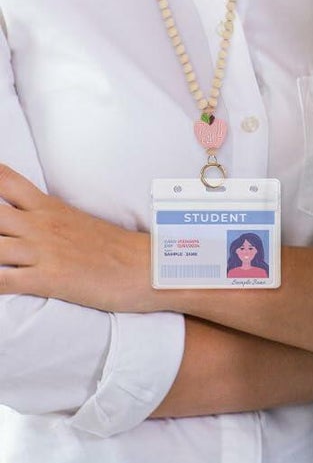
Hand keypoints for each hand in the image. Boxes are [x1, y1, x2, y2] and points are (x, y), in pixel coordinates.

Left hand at [0, 164, 153, 311]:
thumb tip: (22, 216)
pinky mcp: (48, 279)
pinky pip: (3, 281)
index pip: (4, 180)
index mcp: (48, 207)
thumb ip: (45, 217)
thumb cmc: (114, 248)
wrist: (147, 266)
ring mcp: (42, 251)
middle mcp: (40, 225)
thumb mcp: (77, 222)